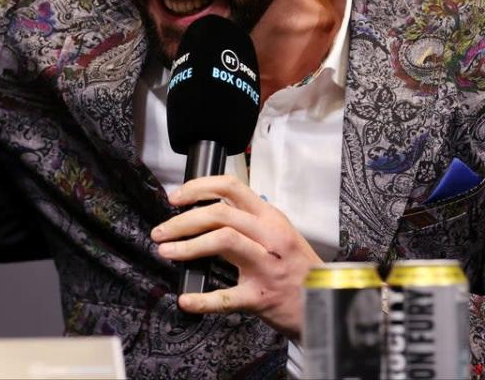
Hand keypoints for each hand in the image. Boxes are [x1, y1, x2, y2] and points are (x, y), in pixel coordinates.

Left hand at [151, 174, 320, 339]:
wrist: (329, 304)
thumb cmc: (298, 269)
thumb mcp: (279, 235)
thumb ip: (248, 222)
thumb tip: (204, 213)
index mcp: (270, 218)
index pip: (231, 187)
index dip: (198, 188)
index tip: (175, 198)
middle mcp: (269, 236)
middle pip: (218, 213)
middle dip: (182, 221)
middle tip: (161, 231)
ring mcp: (267, 265)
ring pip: (222, 240)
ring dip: (187, 246)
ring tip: (166, 251)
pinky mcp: (262, 296)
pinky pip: (227, 296)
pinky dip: (203, 299)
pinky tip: (186, 299)